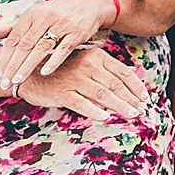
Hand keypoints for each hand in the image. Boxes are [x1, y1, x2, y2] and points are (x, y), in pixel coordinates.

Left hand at [0, 0, 116, 88]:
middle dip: (13, 66)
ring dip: (28, 65)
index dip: (4, 58)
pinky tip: (44, 72)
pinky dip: (54, 60)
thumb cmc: (57, 14)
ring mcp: (63, 24)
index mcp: (32, 15)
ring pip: (41, 48)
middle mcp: (46, 17)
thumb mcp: (34, 17)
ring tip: (18, 80)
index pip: (13, 39)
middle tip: (4, 83)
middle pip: (25, 45)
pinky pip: (64, 48)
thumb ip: (11, 28)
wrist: (90, 4)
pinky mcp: (77, 32)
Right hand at [16, 45, 148, 119]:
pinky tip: (106, 117)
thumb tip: (126, 88)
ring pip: (103, 94)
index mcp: (97, 56)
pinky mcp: (62, 92)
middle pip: (116, 84)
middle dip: (132, 99)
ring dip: (120, 106)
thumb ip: (103, 72)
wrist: (28, 72)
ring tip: (132, 115)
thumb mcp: (85, 64)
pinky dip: (95, 111)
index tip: (145, 97)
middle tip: (143, 110)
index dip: (136, 86)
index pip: (123, 72)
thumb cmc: (61, 70)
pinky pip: (81, 103)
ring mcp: (75, 79)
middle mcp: (88, 66)